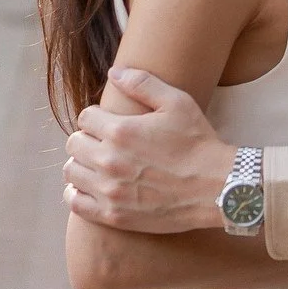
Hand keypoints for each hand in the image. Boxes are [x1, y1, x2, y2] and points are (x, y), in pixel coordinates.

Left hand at [63, 67, 233, 232]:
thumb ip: (143, 83)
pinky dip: (77, 193)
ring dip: (81, 164)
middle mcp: (109, 161)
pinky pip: (75, 203)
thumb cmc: (198, 143)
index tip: (108, 121)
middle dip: (87, 138)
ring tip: (97, 163)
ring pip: (71, 172)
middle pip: (74, 144)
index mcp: (121, 131)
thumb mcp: (177, 103)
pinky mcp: (113, 216)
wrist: (216, 188)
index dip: (96, 116)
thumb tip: (114, 72)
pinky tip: (91, 187)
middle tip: (103, 141)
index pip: (85, 117)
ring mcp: (109, 191)